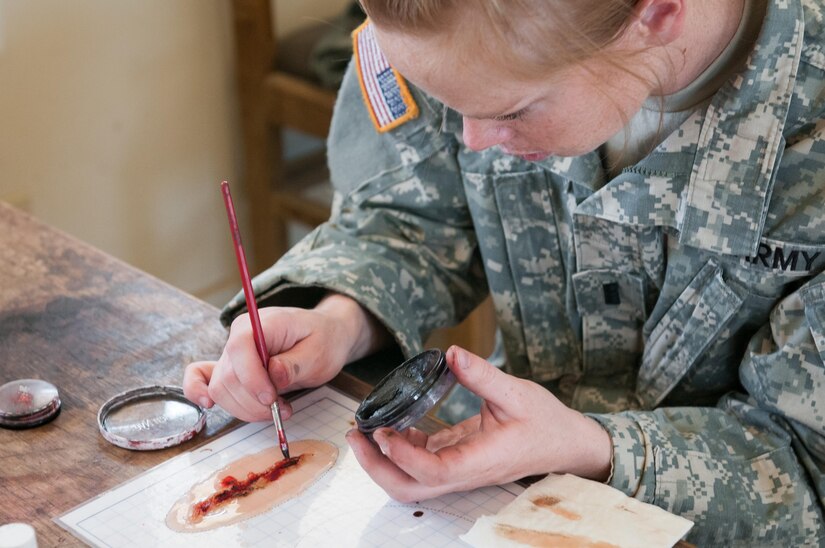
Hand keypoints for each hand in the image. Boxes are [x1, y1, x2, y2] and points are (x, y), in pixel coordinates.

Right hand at [183, 293, 388, 421]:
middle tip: (283, 409)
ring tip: (277, 409)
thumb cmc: (322, 339)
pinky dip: (198, 392)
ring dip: (246, 408)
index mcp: (259, 323)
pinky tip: (208, 405)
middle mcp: (239, 336)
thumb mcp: (319, 350)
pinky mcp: (230, 367)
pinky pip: (200, 377)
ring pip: (221, 389)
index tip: (272, 399)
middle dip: (254, 402)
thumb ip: (295, 363)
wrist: (324, 336)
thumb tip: (274, 375)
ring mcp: (231, 352)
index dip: (251, 379)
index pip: (239, 350)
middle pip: (229, 376)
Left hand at [346, 346, 611, 502]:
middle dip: (376, 467)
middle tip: (355, 435)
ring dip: (383, 460)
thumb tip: (452, 353)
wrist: (567, 445)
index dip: (403, 456)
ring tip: (365, 429)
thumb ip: (483, 376)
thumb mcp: (519, 394)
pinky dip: (402, 448)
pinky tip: (396, 425)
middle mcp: (465, 473)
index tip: (384, 431)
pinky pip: (422, 464)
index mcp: (480, 461)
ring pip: (411, 481)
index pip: (433, 471)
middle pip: (409, 487)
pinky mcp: (458, 461)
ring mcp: (460, 471)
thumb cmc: (547, 423)